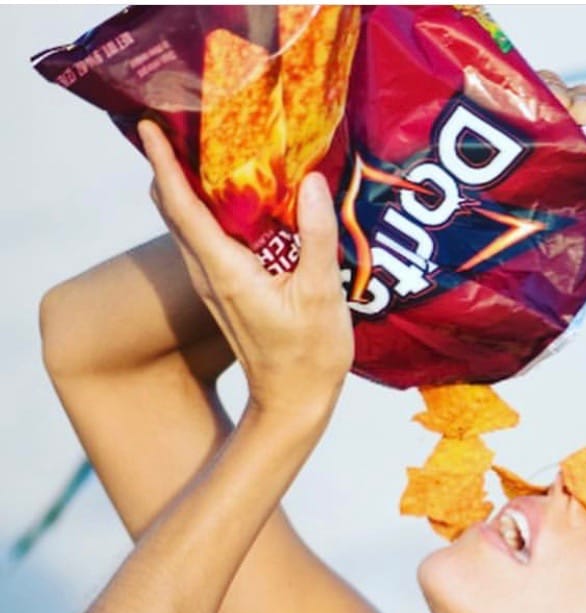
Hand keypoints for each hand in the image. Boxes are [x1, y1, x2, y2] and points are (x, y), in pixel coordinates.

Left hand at [138, 120, 352, 421]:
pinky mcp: (226, 292)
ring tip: (200, 147)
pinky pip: (205, 239)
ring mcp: (214, 285)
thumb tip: (312, 181)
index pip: (182, 206)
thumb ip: (316, 237)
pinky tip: (232, 198)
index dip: (164, 163)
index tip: (149, 124)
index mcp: (225, 270)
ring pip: (186, 223)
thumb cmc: (309, 356)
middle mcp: (208, 274)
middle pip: (174, 208)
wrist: (294, 404)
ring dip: (186, 185)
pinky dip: (206, 210)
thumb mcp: (321, 296)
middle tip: (177, 121)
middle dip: (169, 164)